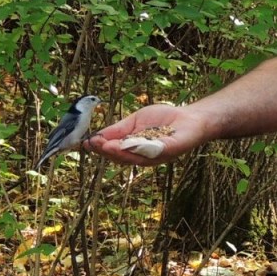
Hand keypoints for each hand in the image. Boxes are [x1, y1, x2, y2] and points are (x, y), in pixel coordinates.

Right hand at [87, 103, 208, 165]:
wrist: (190, 117)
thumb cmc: (164, 119)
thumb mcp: (135, 121)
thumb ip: (118, 129)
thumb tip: (96, 135)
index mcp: (135, 150)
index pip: (114, 151)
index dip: (100, 148)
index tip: (86, 142)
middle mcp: (143, 157)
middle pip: (121, 158)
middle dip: (106, 151)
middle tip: (92, 144)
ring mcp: (156, 156)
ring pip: (134, 158)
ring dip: (118, 152)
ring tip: (104, 145)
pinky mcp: (169, 150)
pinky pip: (151, 151)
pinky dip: (138, 148)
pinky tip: (127, 144)